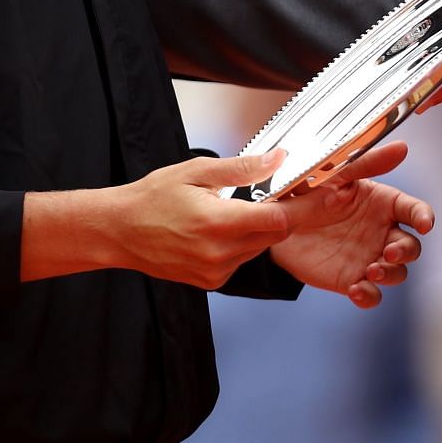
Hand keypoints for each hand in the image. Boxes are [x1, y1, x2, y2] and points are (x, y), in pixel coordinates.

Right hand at [102, 151, 295, 289]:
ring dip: (259, 230)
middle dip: (281, 215)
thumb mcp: (195, 171)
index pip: (278, 221)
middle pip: (273, 235)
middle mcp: (220, 254)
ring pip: (258, 248)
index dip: (303, 207)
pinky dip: (241, 244)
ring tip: (235, 209)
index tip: (322, 193)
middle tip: (280, 194)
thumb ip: (241, 169)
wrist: (119, 232)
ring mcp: (216, 272)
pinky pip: (241, 260)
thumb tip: (278, 159)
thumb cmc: (153, 197)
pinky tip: (221, 229)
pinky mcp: (211, 282)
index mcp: (218, 224)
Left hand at [271, 143, 432, 308]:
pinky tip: (357, 289)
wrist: (277, 224)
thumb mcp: (335, 176)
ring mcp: (368, 258)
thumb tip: (402, 148)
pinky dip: (370, 295)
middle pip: (411, 246)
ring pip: (397, 273)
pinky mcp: (352, 280)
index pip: (413, 210)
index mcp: (381, 204)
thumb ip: (367, 163)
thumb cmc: (309, 193)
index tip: (424, 224)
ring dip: (390, 274)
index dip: (424, 216)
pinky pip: (372, 294)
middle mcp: (381, 232)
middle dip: (406, 252)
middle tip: (388, 253)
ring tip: (371, 271)